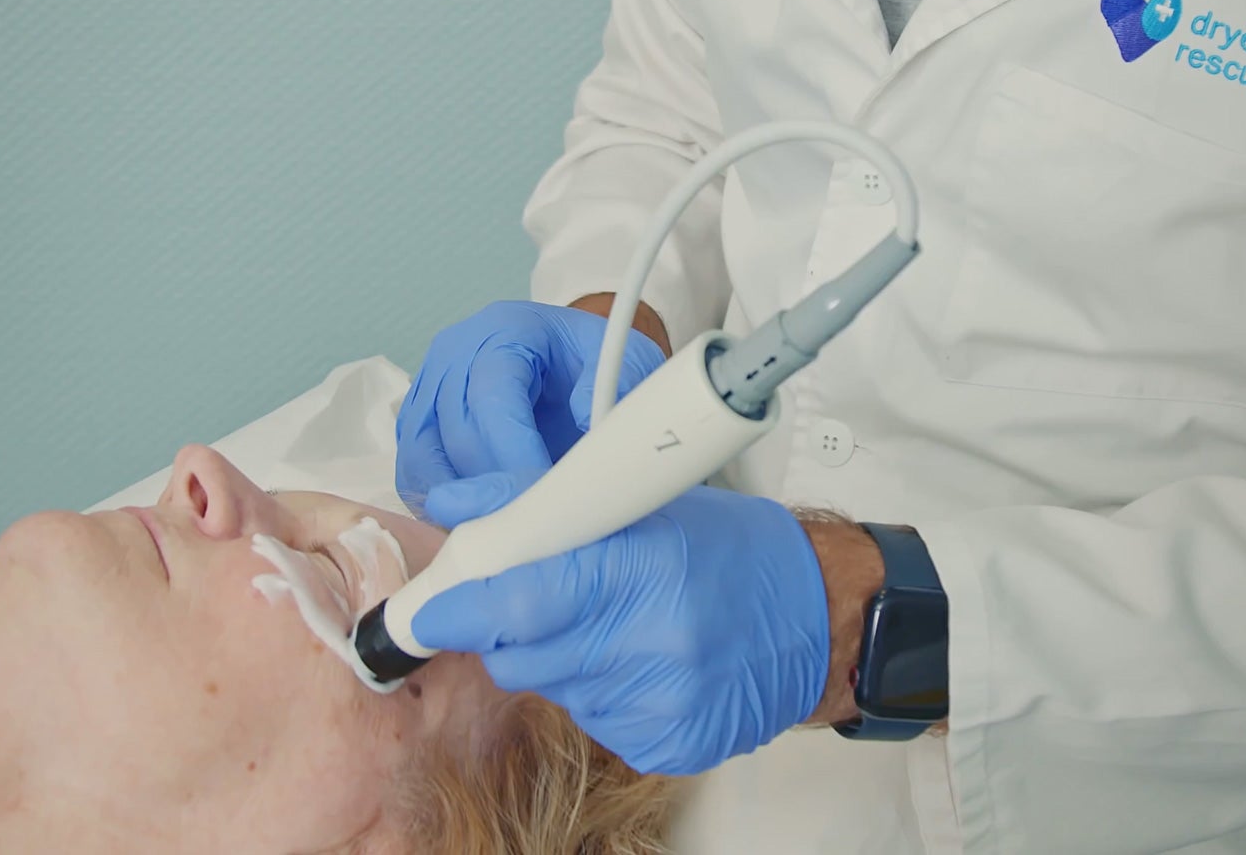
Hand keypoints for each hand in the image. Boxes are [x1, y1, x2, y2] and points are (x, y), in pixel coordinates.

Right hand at [394, 301, 666, 513]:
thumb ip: (613, 388)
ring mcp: (428, 390)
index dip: (515, 452)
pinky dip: (441, 507)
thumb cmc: (595, 364)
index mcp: (504, 328)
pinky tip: (480, 524)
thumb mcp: (626, 362)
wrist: (572, 367)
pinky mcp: (418, 429)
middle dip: (492, 486)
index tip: (545, 498)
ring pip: (424, 458)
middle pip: (455, 431)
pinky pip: (413, 475)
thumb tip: (588, 426)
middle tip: (530, 527)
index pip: (494, 396)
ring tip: (506, 530)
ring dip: (461, 502)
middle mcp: (454, 353)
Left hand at [411, 471, 829, 774]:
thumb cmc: (727, 549)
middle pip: (519, 655)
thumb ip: (538, 500)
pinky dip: (599, 693)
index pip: (518, 600)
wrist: (818, 617)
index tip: (427, 610)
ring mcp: (661, 702)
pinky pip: (593, 723)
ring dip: (558, 658)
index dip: (460, 607)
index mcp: (643, 566)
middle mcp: (653, 641)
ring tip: (610, 624)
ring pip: (551, 690)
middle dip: (506, 628)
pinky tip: (639, 662)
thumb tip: (450, 501)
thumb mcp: (642, 504)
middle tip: (535, 600)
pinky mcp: (669, 746)